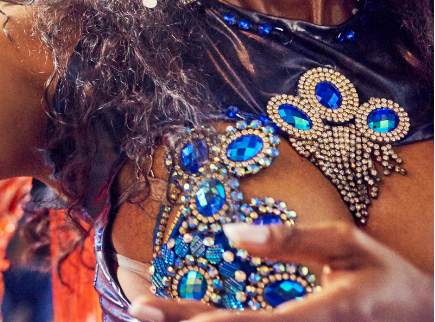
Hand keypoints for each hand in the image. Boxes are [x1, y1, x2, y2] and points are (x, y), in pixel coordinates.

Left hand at [129, 222, 434, 321]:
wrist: (429, 319)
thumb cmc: (389, 279)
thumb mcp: (348, 245)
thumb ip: (291, 239)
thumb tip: (232, 230)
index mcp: (325, 315)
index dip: (204, 321)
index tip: (155, 310)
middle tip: (137, 312)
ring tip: (152, 316)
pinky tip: (193, 319)